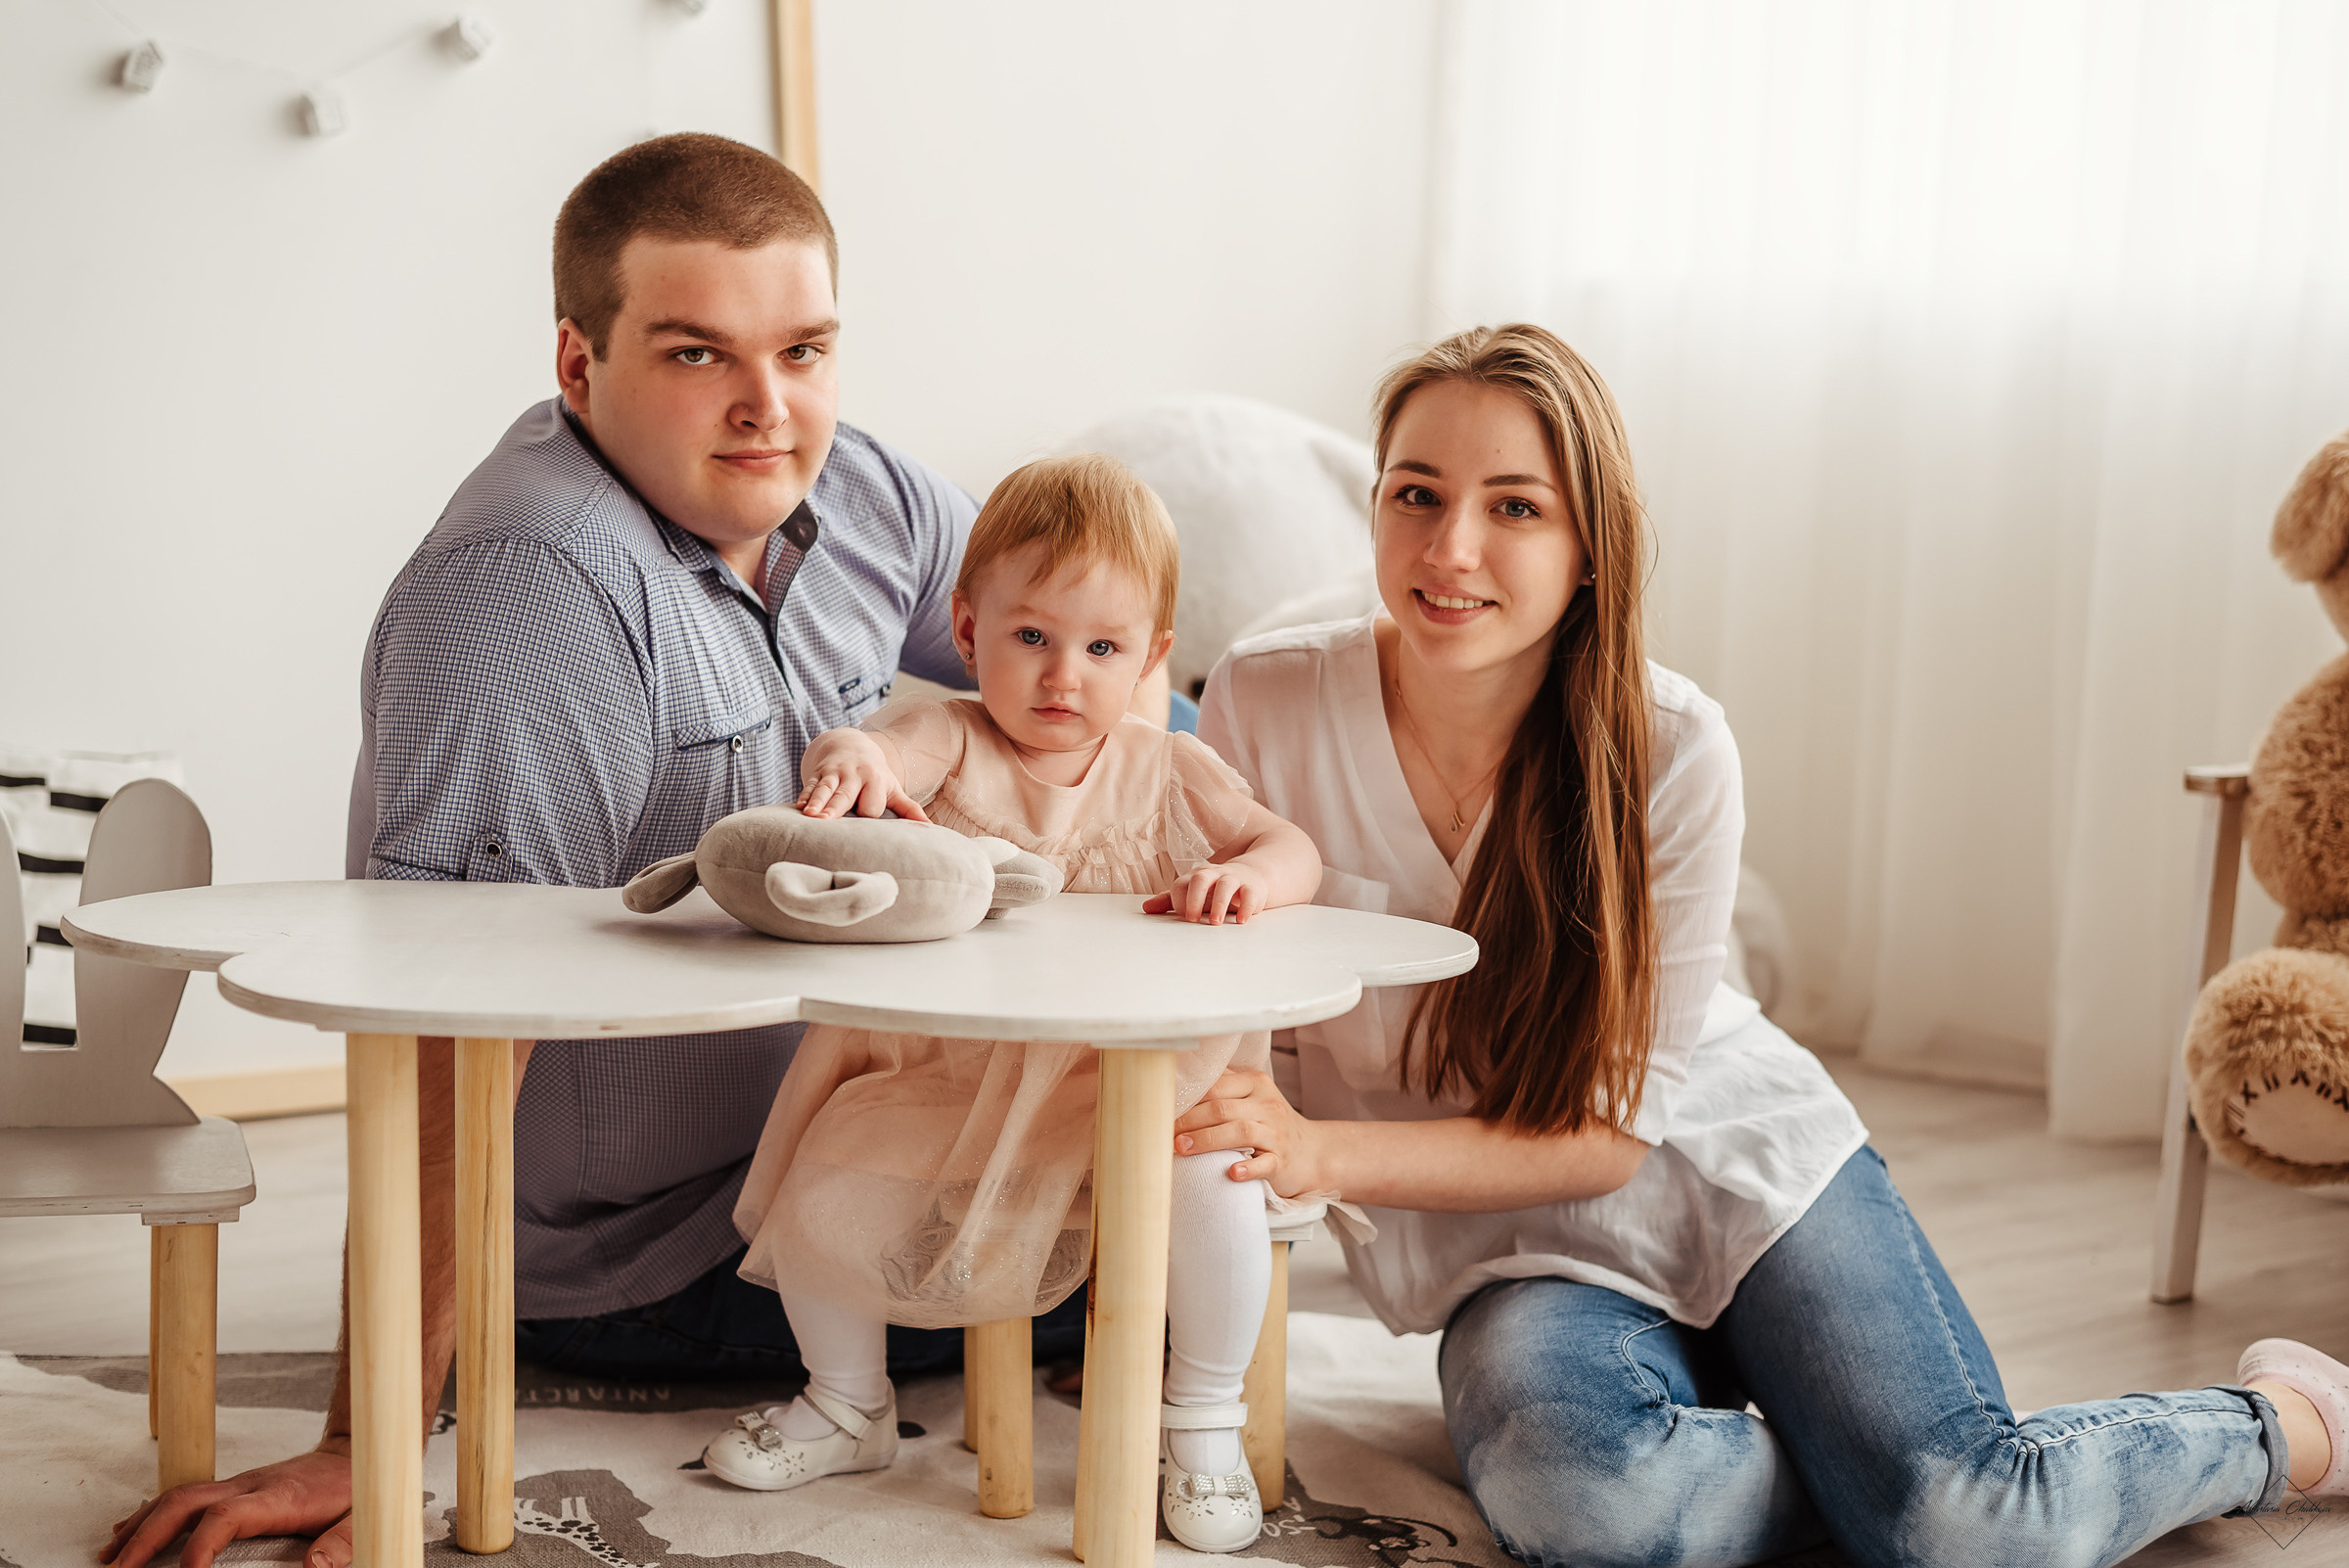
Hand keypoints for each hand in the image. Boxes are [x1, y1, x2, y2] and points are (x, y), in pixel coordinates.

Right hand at [103, 1444, 353, 1567]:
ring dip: (141, 1526)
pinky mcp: (235, 1488)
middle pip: (184, 1502)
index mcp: (278, 1498)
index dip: (200, 1548)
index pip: (225, 1517)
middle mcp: (249, 1486)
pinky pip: (186, 1497)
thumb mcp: (361, 1517)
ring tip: (110, 1557)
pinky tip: (130, 1532)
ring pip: (177, 1497)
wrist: (356, 1450)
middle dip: (145, 1537)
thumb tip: (316, 1567)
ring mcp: (238, 1484)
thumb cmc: (356, 1489)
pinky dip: (152, 1515)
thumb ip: (343, 1544)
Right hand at [797, 731, 927, 821]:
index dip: (868, 814)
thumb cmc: (875, 776)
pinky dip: (804, 796)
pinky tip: (798, 808)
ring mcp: (834, 773)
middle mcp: (854, 775)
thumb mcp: (893, 788)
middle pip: (845, 795)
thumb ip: (909, 809)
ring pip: (824, 789)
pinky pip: (810, 786)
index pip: (871, 805)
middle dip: (836, 807)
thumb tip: (931, 827)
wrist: (851, 745)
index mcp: (875, 780)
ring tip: (809, 814)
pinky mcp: (818, 773)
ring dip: (816, 801)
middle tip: (826, 821)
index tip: (864, 822)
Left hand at [1143, 863, 1268, 924]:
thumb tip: (1145, 908)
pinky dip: (1245, 907)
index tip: (1181, 917)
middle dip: (1194, 898)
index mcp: (1196, 876)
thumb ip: (1170, 901)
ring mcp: (1234, 879)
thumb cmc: (1215, 890)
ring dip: (1220, 904)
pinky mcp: (1252, 887)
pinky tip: (1241, 921)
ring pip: (1226, 885)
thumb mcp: (1193, 893)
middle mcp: (1214, 874)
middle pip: (1201, 878)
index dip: (1179, 900)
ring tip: (1216, 923)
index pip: (1182, 884)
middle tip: (1192, 920)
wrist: (1250, 876)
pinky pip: (1249, 894)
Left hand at [1172, 1068, 1326, 1196]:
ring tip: (1182, 1149)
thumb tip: (1179, 1079)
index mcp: (1256, 1084)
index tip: (1163, 1111)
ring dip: (1207, 1141)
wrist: (1312, 1152)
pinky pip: (1265, 1164)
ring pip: (1241, 1132)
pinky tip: (1231, 1173)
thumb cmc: (1270, 1122)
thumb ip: (1223, 1085)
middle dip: (1190, 1121)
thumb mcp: (1252, 1096)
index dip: (1187, 1100)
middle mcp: (1268, 1105)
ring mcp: (1277, 1134)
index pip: (1215, 1087)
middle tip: (1165, 1134)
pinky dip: (1248, 1169)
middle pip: (1223, 1109)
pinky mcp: (1283, 1161)